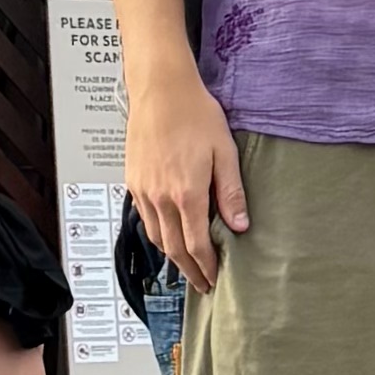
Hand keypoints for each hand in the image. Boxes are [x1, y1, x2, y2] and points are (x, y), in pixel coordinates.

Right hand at [125, 67, 245, 295]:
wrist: (161, 91)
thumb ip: (231, 191)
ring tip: (187, 266)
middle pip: (173, 248)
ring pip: (156, 236)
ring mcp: (143, 191)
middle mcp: (161, 198)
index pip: (196, 244)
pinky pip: (145, 218)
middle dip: (189, 270)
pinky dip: (157, 234)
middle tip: (202, 284)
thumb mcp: (225, 151)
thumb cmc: (196, 114)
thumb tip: (240, 225)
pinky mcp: (134, 182)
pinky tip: (168, 235)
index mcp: (187, 193)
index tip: (214, 279)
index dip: (206, 266)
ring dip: (171, 256)